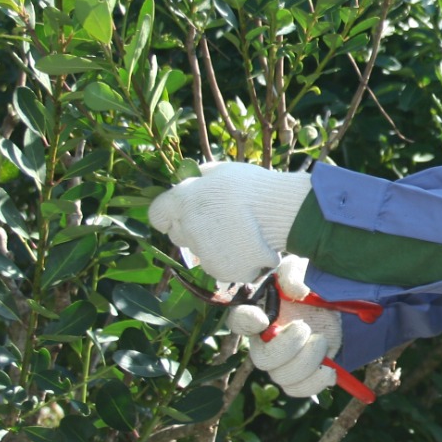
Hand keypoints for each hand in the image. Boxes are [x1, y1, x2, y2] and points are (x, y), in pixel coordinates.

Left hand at [149, 162, 312, 282]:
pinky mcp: (221, 271)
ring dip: (214, 246)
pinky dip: (232, 260)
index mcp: (183, 202)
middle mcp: (187, 230)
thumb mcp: (223, 171)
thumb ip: (201, 178)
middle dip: (194, 229)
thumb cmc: (254, 186)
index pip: (157, 215)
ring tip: (241, 235)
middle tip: (220, 222)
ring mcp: (203, 254)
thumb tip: (193, 181)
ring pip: (201, 253)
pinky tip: (249, 248)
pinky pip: (220, 267)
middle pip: (179, 235)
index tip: (186, 212)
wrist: (284, 212)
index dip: (170, 214)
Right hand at [228, 256, 340, 397]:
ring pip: (282, 377)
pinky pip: (299, 389)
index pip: (239, 321)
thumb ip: (294, 274)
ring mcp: (284, 359)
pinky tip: (329, 371)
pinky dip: (315, 384)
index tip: (262, 318)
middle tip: (304, 328)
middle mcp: (266, 340)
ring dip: (306, 363)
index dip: (246, 322)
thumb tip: (295, 291)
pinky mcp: (302, 371)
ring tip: (321, 341)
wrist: (333, 301)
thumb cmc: (310, 282)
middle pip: (263, 359)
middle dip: (286, 348)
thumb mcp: (303, 269)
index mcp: (260, 313)